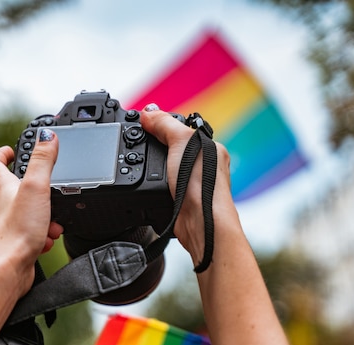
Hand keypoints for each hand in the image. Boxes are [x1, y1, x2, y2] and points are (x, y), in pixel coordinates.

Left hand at [0, 129, 62, 295]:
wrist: (7, 270)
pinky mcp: (14, 245)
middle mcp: (0, 206)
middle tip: (48, 189)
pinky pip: (31, 235)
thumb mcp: (35, 188)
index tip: (11, 149)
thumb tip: (47, 135)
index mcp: (2, 189)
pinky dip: (42, 235)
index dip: (2, 154)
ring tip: (53, 223)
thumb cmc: (15, 232)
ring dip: (44, 216)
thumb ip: (43, 160)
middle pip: (12, 190)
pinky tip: (47, 241)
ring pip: (27, 214)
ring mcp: (6, 227)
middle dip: (34, 188)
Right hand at [139, 105, 236, 264]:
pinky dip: (154, 186)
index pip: (183, 129)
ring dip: (155, 169)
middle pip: (173, 148)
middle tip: (142, 144)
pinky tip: (150, 185)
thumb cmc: (202, 185)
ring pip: (167, 169)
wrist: (200, 222)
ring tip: (146, 167)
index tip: (144, 124)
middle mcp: (204, 166)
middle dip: (157, 147)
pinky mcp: (181, 200)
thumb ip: (164, 125)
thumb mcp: (181, 142)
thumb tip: (148, 113)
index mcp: (211, 147)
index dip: (163, 125)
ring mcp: (192, 184)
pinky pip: (163, 187)